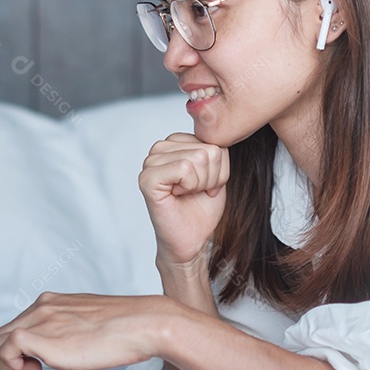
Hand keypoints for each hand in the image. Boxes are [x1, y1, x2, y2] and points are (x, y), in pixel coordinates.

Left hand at [0, 292, 178, 369]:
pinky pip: (4, 349)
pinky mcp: (42, 335)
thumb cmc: (126, 330)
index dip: (8, 349)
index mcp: (53, 303)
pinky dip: (11, 365)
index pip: (15, 325)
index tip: (10, 366)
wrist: (142, 324)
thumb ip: (71, 332)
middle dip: (2, 359)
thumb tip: (67, 348)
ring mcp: (41, 319)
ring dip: (6, 363)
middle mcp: (43, 307)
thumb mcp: (90, 326)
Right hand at [139, 133, 229, 267]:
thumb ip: (216, 149)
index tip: (207, 185)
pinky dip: (190, 186)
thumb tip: (222, 129)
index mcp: (175, 142)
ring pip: (198, 158)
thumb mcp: (217, 172)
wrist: (192, 240)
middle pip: (208, 149)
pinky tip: (179, 195)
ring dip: (202, 183)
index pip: (214, 141)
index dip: (220, 169)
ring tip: (188, 194)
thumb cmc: (202, 208)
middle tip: (197, 192)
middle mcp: (160, 148)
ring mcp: (151, 162)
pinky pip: (184, 169)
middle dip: (212, 177)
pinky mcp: (147, 178)